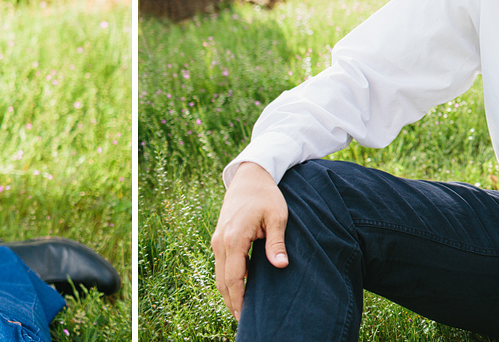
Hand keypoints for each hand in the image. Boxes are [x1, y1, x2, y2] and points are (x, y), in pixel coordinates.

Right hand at [210, 162, 288, 320]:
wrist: (249, 176)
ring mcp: (217, 240)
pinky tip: (238, 291)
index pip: (233, 278)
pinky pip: (220, 266)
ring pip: (218, 275)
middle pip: (222, 281)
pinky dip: (227, 281)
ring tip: (241, 311)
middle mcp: (220, 241)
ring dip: (228, 294)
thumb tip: (281, 266)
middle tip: (244, 322)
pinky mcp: (219, 239)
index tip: (246, 317)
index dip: (239, 300)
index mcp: (234, 238)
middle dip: (232, 303)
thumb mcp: (277, 217)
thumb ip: (276, 243)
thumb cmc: (267, 196)